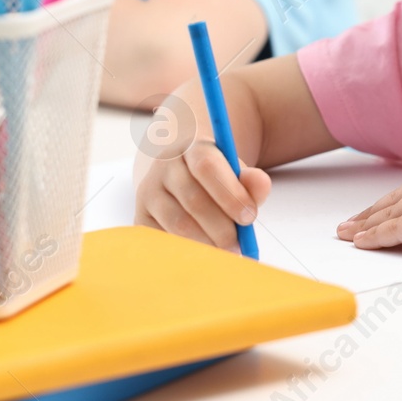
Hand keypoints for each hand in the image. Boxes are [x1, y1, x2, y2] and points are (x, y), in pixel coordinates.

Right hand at [135, 140, 271, 253]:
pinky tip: (203, 254)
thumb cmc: (215, 178)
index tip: (249, 217)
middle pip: (193, 200)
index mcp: (192, 147)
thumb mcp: (235, 172)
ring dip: (207, 243)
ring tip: (226, 251)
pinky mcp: (140, 217)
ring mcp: (149, 191)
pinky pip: (164, 241)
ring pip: (178, 224)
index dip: (230, 194)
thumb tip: (261, 185)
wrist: (179, 173)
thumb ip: (251, 180)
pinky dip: (187, 251)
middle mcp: (165, 166)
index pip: (207, 166)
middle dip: (222, 227)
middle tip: (240, 245)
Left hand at [336, 158, 401, 261]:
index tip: (380, 210)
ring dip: (367, 224)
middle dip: (373, 212)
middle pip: (400, 197)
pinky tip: (362, 243)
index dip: (396, 202)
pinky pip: (398, 229)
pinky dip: (376, 237)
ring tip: (348, 234)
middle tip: (352, 223)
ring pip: (394, 212)